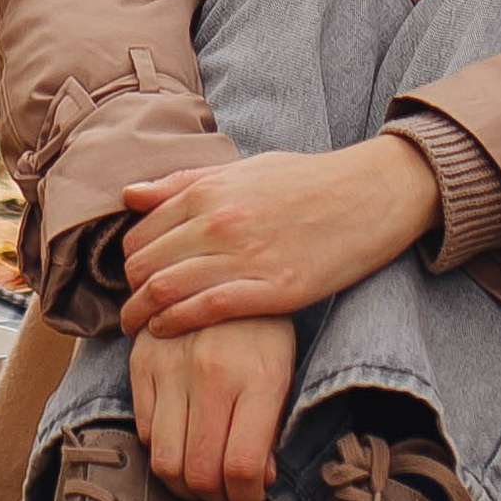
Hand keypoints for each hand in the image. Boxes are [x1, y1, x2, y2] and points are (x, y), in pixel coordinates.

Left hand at [119, 137, 439, 337]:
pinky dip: (176, 324)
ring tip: (137, 328)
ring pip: (167, 290)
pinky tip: (166, 332)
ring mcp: (245, 256)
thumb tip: (129, 195)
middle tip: (133, 305)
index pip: (142, 231)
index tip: (135, 275)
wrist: (370, 194)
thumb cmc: (307, 180)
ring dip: (142, 314)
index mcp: (211, 189)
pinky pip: (206, 310)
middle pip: (146, 264)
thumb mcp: (244, 168)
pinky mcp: (272, 289)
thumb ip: (185, 182)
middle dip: (131, 290)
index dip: (130, 259)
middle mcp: (220, 221)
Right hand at [127, 315, 295, 500]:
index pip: (240, 467)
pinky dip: (162, 448)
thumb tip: (254, 481)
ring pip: (164, 463)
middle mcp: (210, 373)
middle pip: (198, 474)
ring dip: (184, 483)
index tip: (250, 496)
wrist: (223, 261)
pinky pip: (143, 431)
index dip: (245, 498)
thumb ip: (269, 428)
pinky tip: (183, 437)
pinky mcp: (142, 361)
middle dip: (214, 498)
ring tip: (202, 473)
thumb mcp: (282, 370)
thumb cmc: (262, 324)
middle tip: (226, 491)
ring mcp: (171, 366)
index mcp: (257, 377)